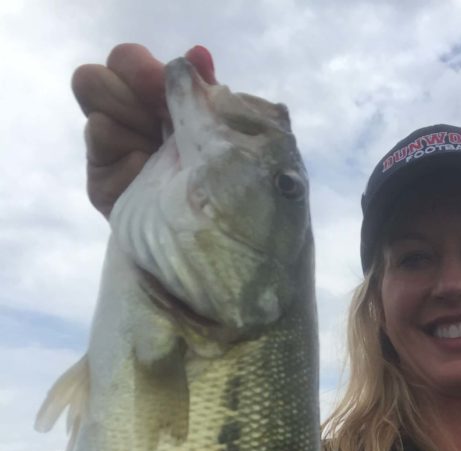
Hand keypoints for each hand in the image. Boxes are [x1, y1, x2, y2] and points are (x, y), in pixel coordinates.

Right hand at [71, 43, 215, 216]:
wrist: (209, 238)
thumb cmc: (219, 179)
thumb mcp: (218, 132)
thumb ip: (205, 93)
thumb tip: (198, 54)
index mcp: (150, 99)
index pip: (125, 61)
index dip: (140, 70)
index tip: (162, 88)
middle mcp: (122, 119)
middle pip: (92, 81)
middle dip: (128, 100)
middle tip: (159, 126)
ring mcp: (107, 152)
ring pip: (97, 120)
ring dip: (133, 134)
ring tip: (159, 158)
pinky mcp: (100, 183)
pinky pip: (102, 153)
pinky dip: (132, 163)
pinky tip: (151, 180)